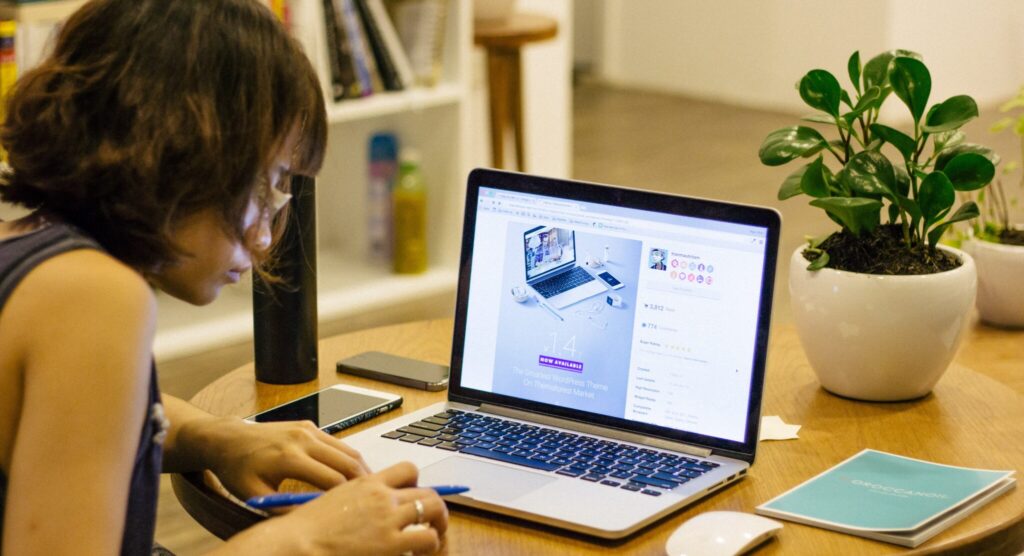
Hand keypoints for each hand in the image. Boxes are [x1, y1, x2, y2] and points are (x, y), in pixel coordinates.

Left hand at [194, 418, 371, 500]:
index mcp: (289, 458)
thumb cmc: (238, 469)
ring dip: (360, 468)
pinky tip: (351, 473)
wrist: (228, 439)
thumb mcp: (255, 495)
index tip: (354, 510)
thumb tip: (312, 519)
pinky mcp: (309, 425)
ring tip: (368, 488)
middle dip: (363, 482)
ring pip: (347, 450)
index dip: (346, 498)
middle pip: (347, 462)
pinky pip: (337, 443)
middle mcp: (302, 439)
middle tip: (374, 499)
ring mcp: (308, 429)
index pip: (332, 480)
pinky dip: (348, 458)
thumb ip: (284, 508)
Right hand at [280, 462, 448, 555]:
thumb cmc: (306, 528)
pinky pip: (428, 538)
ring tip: (434, 536)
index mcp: (367, 483)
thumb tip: (370, 509)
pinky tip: (420, 552)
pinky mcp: (392, 543)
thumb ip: (358, 499)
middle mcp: (383, 497)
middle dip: (434, 507)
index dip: (417, 483)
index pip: (407, 470)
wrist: (297, 543)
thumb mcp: (334, 500)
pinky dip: (430, 544)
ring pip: (434, 510)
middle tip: (432, 521)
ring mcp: (389, 519)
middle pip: (427, 492)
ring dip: (438, 523)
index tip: (413, 496)